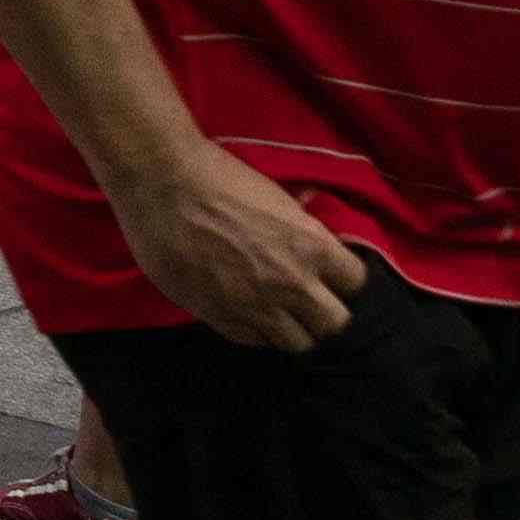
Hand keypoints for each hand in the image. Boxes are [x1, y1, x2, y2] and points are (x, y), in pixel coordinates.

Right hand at [117, 146, 366, 351]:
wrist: (160, 182)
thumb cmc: (218, 177)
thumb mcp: (274, 195)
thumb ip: (299, 225)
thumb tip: (313, 224)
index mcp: (313, 248)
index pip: (358, 285)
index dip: (346, 283)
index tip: (334, 280)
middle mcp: (293, 284)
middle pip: (336, 324)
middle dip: (327, 314)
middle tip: (310, 303)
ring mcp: (257, 306)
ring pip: (298, 343)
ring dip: (292, 328)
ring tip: (276, 313)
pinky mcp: (220, 317)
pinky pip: (253, 341)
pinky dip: (255, 330)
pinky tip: (245, 311)